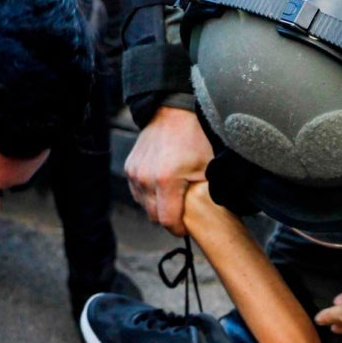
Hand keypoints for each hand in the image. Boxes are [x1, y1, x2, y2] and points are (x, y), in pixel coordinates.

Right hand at [126, 108, 214, 234]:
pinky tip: (162, 186)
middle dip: (169, 218)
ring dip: (158, 206)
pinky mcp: (130, 168)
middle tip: (183, 211)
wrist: (174, 113)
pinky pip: (138, 193)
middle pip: (154, 216)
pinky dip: (149, 194)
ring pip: (144, 206)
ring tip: (173, 195)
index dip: (179, 229)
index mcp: (166, 179)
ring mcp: (134, 172)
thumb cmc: (196, 139)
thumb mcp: (208, 169)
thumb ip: (207, 196)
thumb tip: (211, 219)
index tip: (187, 228)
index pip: (167, 221)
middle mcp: (145, 177)